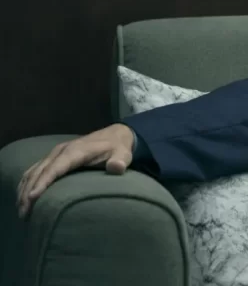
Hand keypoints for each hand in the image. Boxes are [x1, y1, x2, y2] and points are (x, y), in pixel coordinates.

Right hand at [17, 123, 135, 217]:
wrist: (113, 136)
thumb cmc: (118, 148)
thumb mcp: (123, 154)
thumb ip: (120, 161)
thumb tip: (116, 167)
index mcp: (76, 151)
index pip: (56, 167)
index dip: (44, 181)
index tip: (33, 197)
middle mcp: (60, 151)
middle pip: (40, 171)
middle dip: (29, 191)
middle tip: (24, 213)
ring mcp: (55, 154)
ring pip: (33, 172)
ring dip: (24, 189)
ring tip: (21, 210)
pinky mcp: (53, 159)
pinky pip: (34, 170)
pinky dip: (26, 184)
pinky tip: (23, 198)